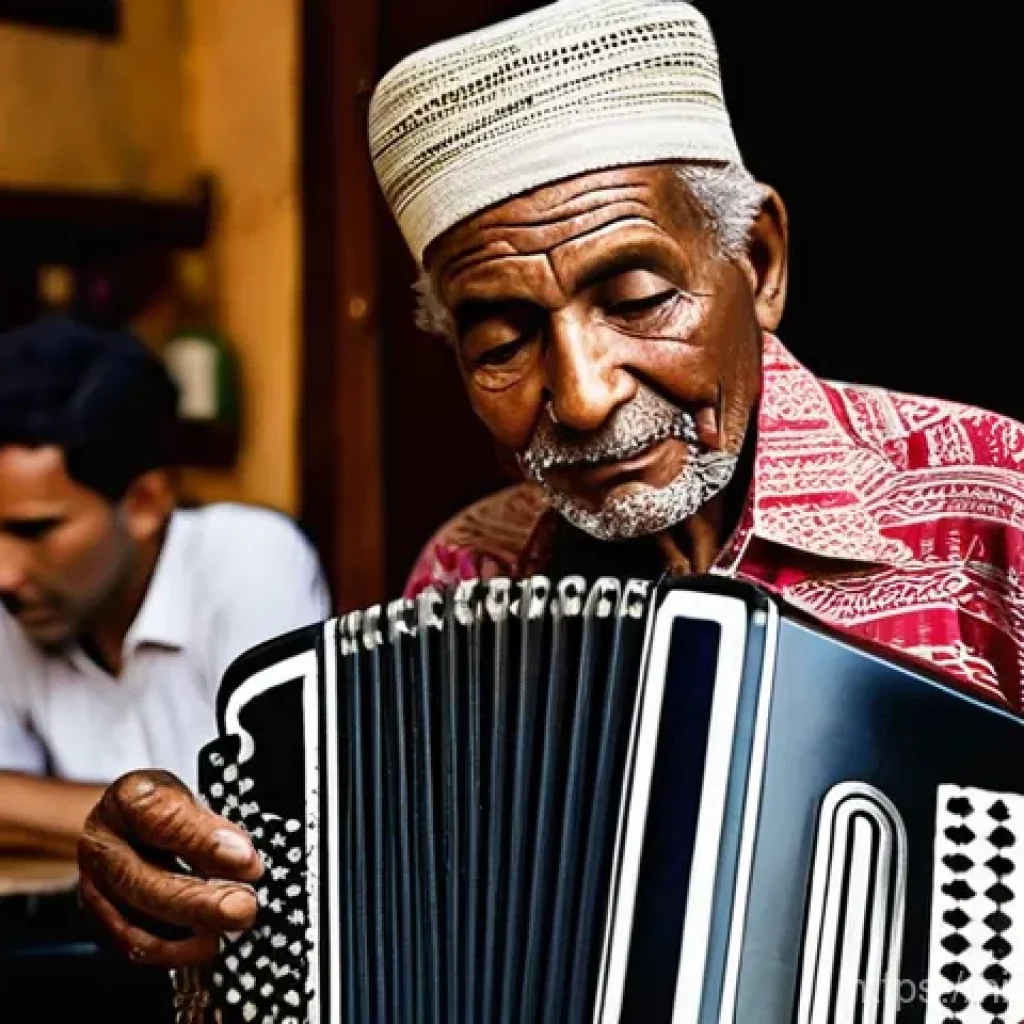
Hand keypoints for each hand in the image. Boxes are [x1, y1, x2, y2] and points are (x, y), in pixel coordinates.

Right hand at [77, 770, 263, 967]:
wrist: (129, 822)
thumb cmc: (166, 805)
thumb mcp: (192, 794)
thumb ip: (212, 824)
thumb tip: (242, 857)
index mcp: (128, 798)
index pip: (161, 818)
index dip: (204, 842)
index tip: (246, 860)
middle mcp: (101, 842)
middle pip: (143, 881)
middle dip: (200, 901)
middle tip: (243, 908)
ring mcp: (94, 884)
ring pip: (134, 921)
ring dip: (188, 933)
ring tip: (229, 928)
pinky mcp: (99, 917)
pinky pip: (131, 944)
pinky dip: (172, 951)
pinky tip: (205, 944)